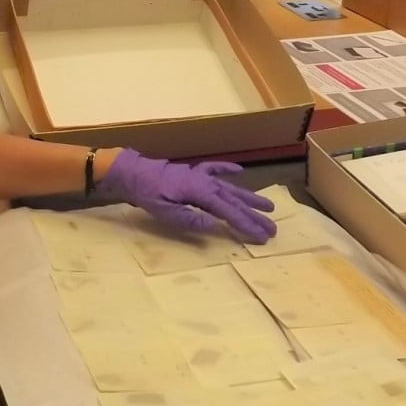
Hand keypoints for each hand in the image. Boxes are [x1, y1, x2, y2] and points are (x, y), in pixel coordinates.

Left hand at [98, 149, 275, 243]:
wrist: (133, 172)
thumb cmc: (147, 193)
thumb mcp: (165, 211)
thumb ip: (190, 219)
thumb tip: (214, 225)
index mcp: (200, 192)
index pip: (228, 212)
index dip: (246, 224)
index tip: (262, 235)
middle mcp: (205, 182)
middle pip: (234, 201)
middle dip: (254, 215)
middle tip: (273, 228)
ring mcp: (200, 176)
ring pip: (230, 188)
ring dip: (249, 197)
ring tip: (268, 205)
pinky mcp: (193, 173)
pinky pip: (215, 170)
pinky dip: (227, 169)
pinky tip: (240, 171)